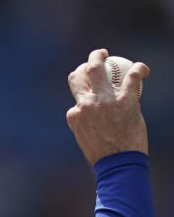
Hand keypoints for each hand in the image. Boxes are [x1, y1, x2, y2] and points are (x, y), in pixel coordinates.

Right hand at [66, 49, 148, 164]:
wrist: (118, 163)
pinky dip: (138, 70)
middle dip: (85, 63)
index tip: (92, 85)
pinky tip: (142, 69)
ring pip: (96, 68)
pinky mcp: (124, 102)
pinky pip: (131, 78)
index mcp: (74, 115)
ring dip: (99, 56)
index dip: (84, 88)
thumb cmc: (103, 153)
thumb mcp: (84, 136)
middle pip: (78, 76)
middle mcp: (85, 105)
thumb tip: (84, 112)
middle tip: (95, 58)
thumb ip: (83, 120)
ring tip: (106, 53)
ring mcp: (104, 102)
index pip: (76, 95)